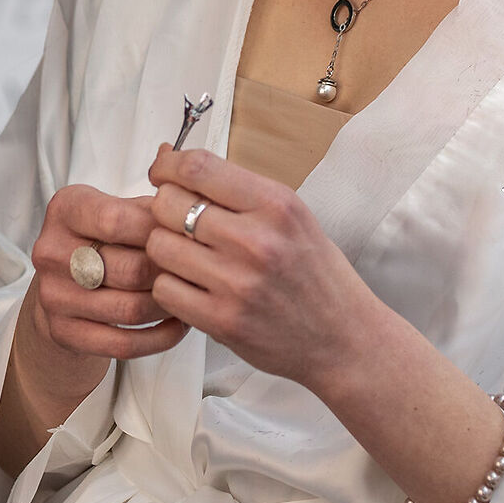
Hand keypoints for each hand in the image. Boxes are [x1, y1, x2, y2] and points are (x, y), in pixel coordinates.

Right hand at [0, 183, 185, 475]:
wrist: (65, 282)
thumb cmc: (106, 238)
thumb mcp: (120, 208)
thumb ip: (153, 207)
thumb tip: (194, 212)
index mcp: (65, 208)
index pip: (116, 221)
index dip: (159, 231)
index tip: (187, 237)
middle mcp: (51, 250)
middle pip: (130, 270)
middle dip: (171, 274)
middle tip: (197, 274)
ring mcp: (53, 295)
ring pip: (130, 310)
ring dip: (169, 307)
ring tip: (190, 297)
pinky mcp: (62, 332)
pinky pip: (122, 344)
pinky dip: (159, 338)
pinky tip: (177, 325)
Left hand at [144, 145, 363, 391]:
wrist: (343, 338)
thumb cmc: (314, 273)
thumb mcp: (292, 216)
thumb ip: (239, 192)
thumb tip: (173, 164)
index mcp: (276, 204)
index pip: (196, 167)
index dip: (167, 166)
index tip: (161, 173)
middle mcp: (257, 240)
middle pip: (168, 204)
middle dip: (163, 209)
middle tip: (175, 221)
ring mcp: (238, 283)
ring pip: (160, 246)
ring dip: (165, 250)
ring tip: (187, 257)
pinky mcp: (224, 321)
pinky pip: (165, 290)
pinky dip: (171, 287)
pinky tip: (192, 288)